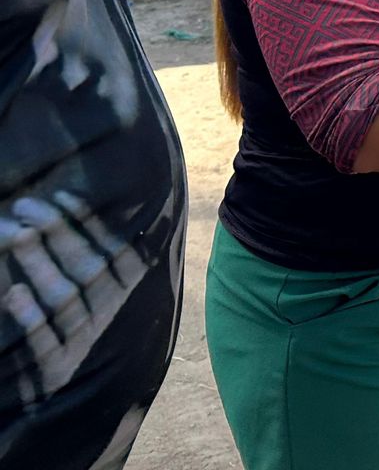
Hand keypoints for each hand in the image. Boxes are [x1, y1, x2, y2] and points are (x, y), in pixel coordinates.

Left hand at [0, 191, 145, 395]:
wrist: (127, 399)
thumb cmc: (112, 340)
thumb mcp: (129, 300)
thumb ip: (130, 263)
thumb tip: (147, 214)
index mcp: (133, 294)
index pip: (112, 249)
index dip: (85, 223)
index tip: (60, 196)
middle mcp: (113, 315)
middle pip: (84, 268)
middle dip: (56, 234)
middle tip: (27, 206)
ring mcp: (88, 342)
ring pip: (63, 299)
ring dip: (40, 266)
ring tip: (17, 235)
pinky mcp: (62, 371)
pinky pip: (45, 342)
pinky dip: (30, 319)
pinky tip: (14, 294)